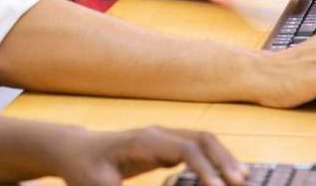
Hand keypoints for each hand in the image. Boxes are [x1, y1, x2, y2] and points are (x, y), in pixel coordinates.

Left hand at [60, 126, 247, 185]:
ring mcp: (160, 137)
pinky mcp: (162, 145)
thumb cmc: (83, 168)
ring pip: (201, 140)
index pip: (184, 149)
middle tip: (242, 183)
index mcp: (143, 141)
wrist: (73, 149)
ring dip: (222, 157)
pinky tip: (225, 175)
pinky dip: (213, 159)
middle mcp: (156, 134)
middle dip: (223, 159)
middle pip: (200, 138)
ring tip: (243, 178)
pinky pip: (194, 148)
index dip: (205, 168)